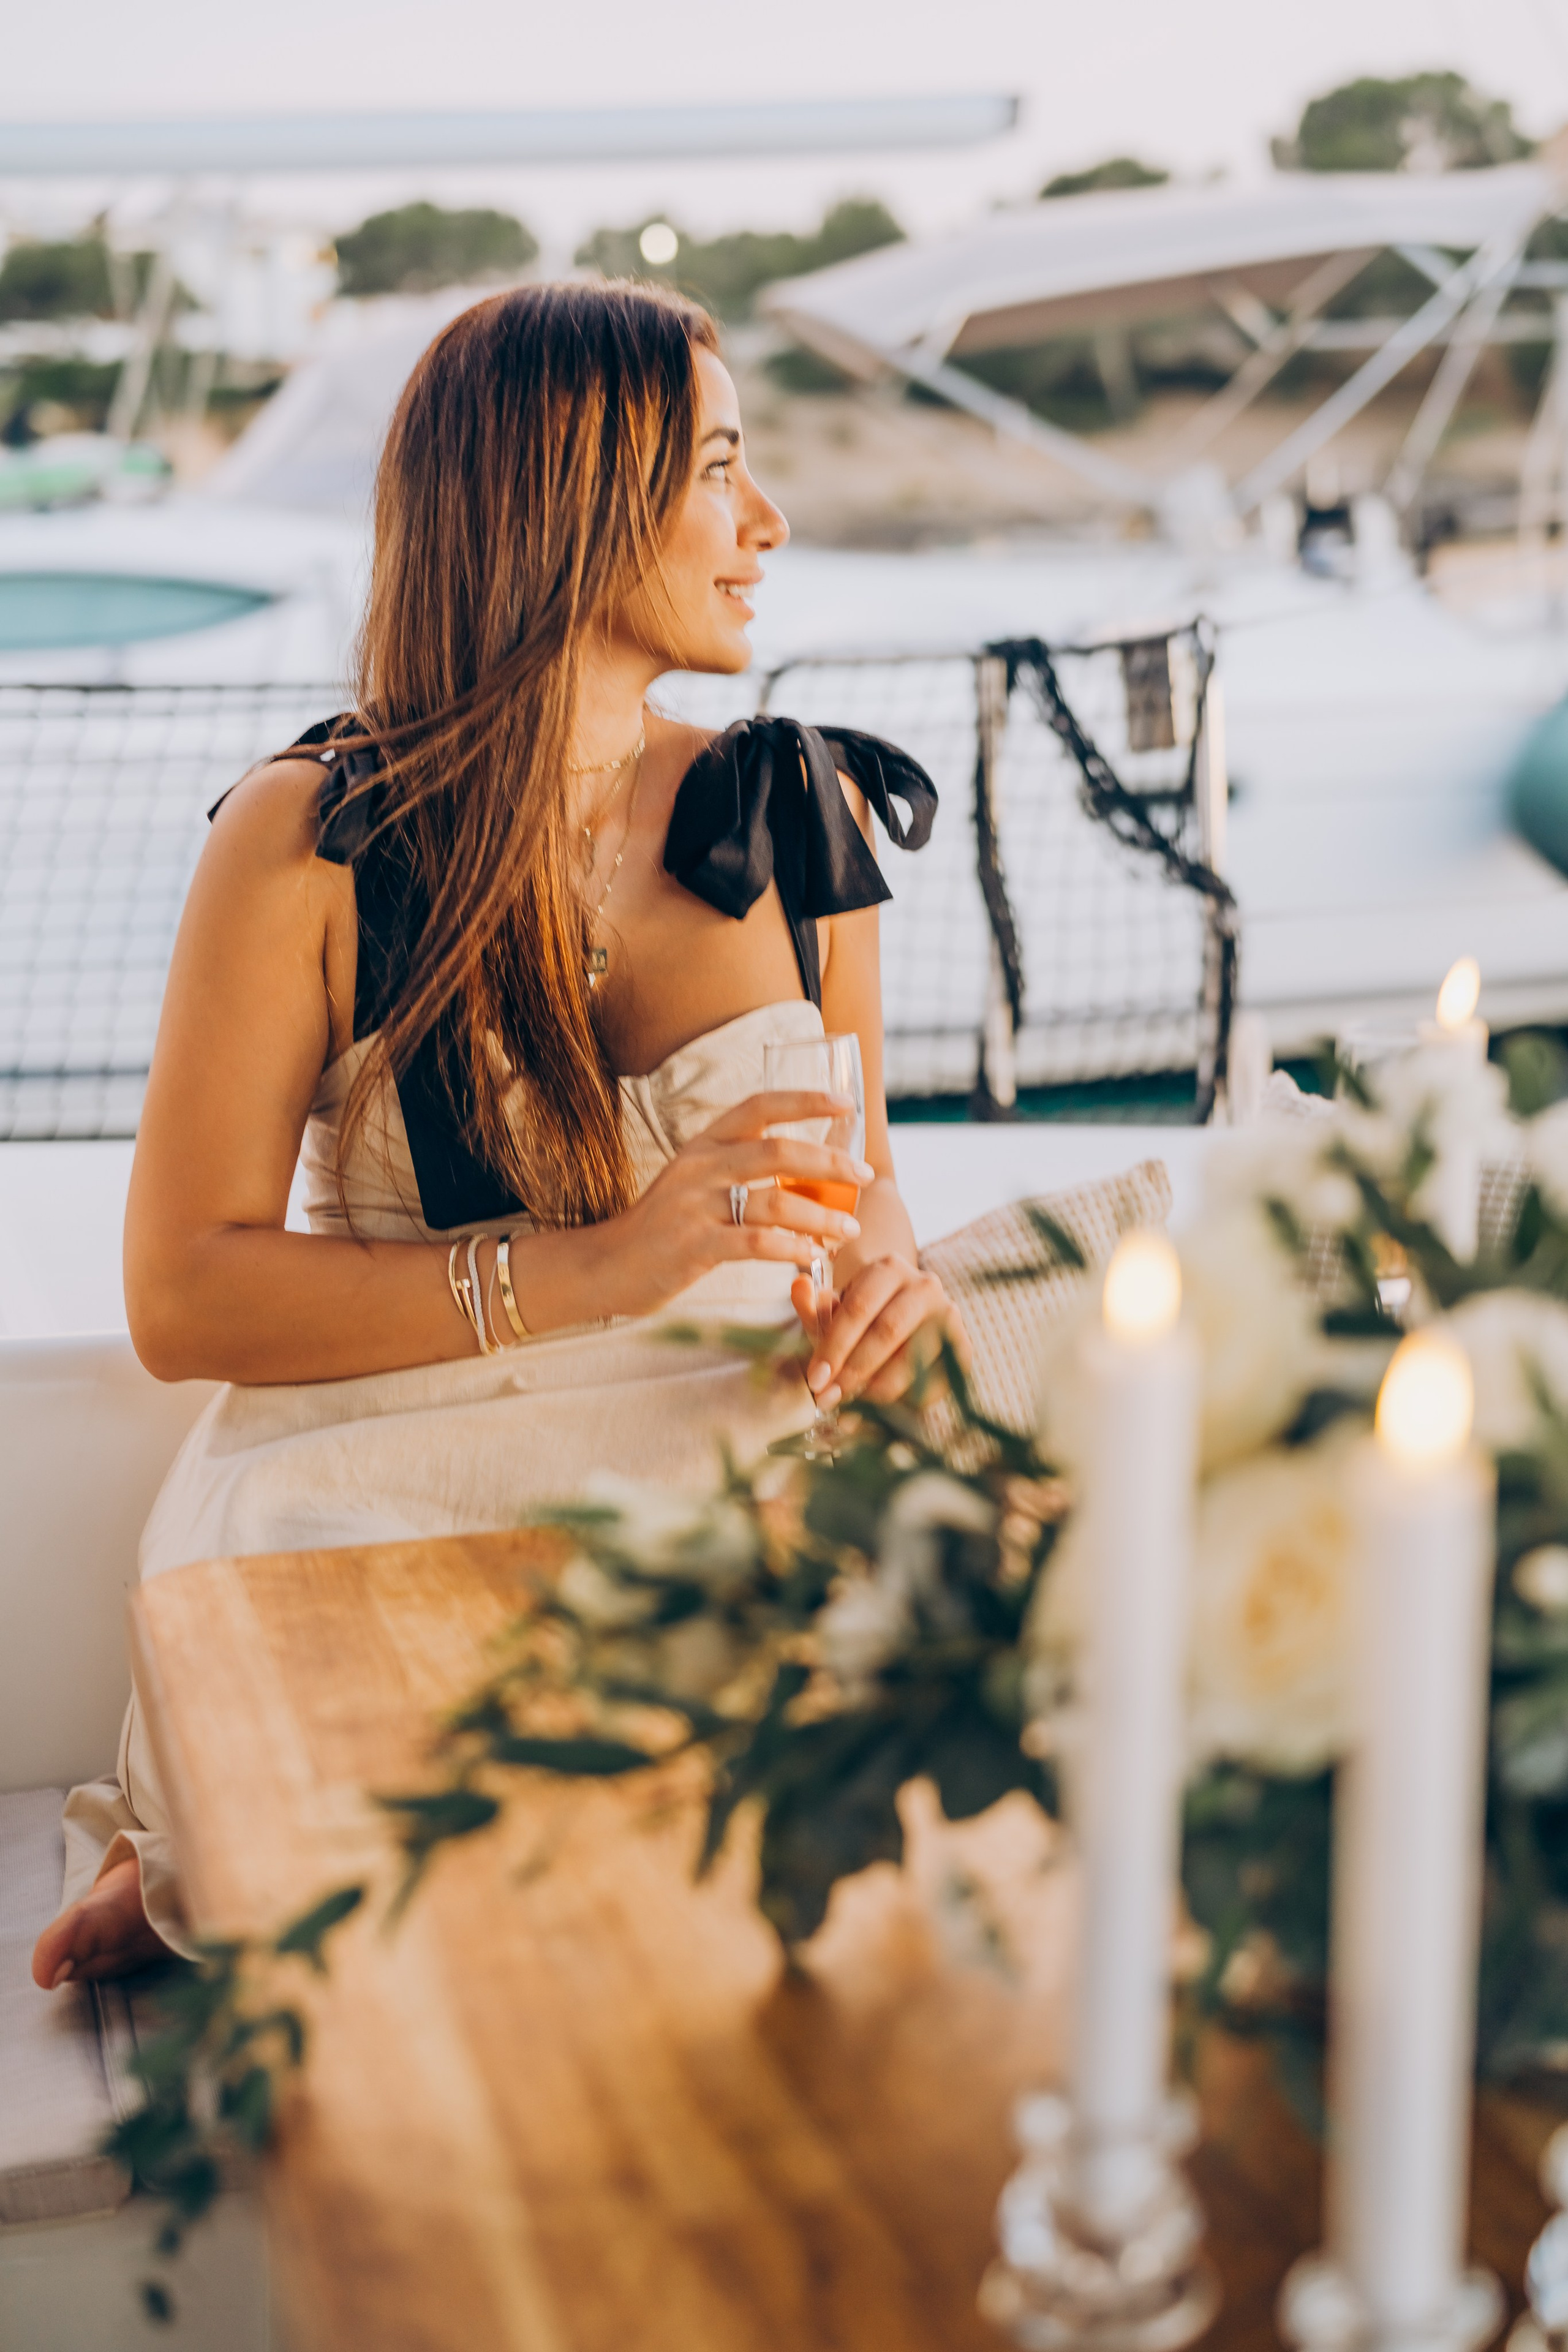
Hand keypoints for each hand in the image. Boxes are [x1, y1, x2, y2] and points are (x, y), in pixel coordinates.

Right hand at [597, 1091, 874, 1320]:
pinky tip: (811, 1257)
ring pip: (773, 1203)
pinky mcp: (693, 1246)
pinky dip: (790, 1249)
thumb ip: (736, 1169)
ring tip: (848, 1230)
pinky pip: (754, 1244)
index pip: (758, 1107)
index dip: (804, 1100)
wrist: (605, 1265)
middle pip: (776, 1151)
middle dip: (828, 1162)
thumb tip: (802, 1167)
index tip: (845, 1103)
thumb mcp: (693, 1183)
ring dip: (819, 1217)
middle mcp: (699, 1167)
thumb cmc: (661, 1227)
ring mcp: (694, 1206)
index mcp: (703, 1145)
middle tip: (863, 1175)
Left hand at [792, 1253, 968, 1410]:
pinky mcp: (964, 1346)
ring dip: (879, 1389)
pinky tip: (883, 1411)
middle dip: (854, 1370)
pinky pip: (936, 1380)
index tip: (816, 1380)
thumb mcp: (833, 1313)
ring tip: (853, 1406)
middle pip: (887, 1331)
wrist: (905, 1321)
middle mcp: (925, 1286)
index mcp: (888, 1269)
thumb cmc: (862, 1320)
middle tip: (830, 1398)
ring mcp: (949, 1315)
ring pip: (914, 1358)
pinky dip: (907, 1400)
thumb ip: (812, 1307)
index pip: (858, 1308)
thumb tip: (799, 1286)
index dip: (834, 1346)